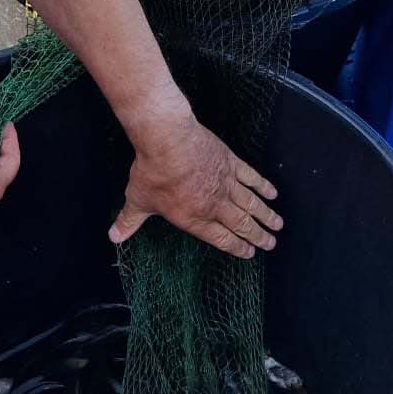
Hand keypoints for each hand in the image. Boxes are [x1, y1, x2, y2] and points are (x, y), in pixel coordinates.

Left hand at [112, 113, 280, 257]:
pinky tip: (272, 193)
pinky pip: (251, 177)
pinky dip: (263, 186)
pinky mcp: (230, 163)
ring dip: (266, 215)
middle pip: (242, 224)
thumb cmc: (152, 172)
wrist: (167, 140)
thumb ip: (129, 221)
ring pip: (251, 204)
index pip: (222, 239)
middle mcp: (214, 205)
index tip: (250, 253)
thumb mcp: (138, 200)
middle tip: (271, 243)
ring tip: (278, 224)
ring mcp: (226, 184)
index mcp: (194, 218)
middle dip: (258, 236)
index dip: (238, 247)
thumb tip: (114, 236)